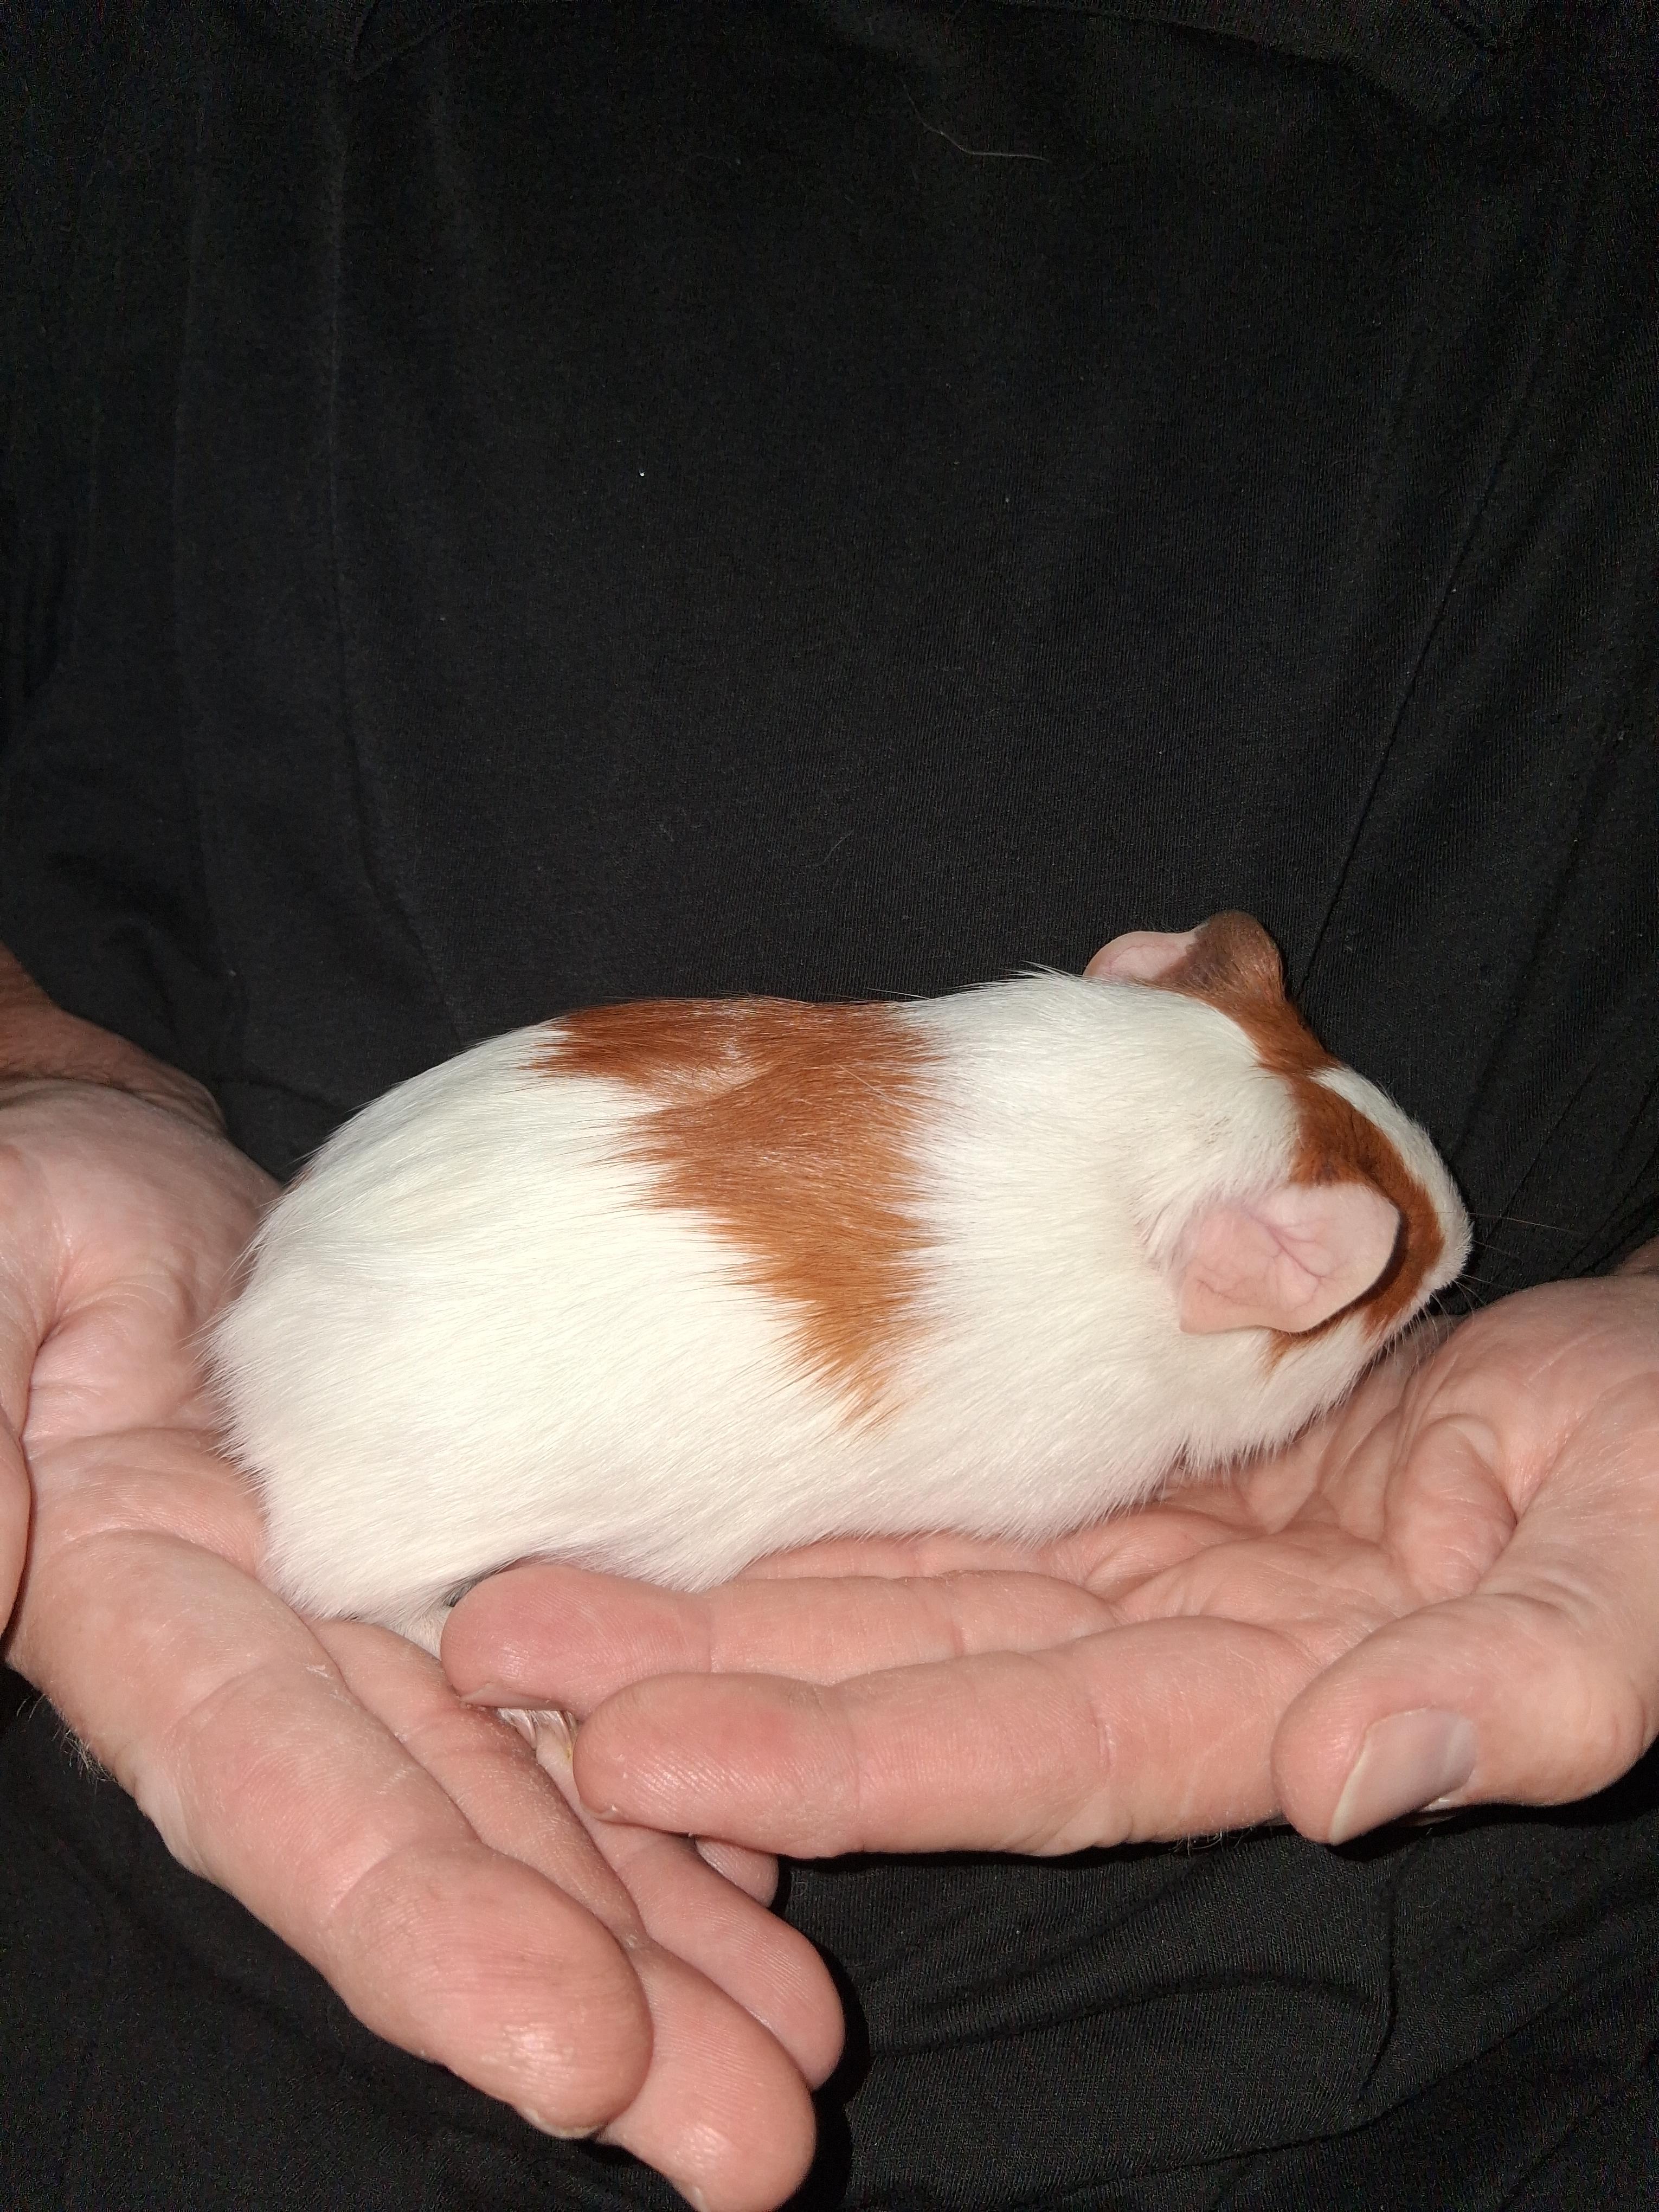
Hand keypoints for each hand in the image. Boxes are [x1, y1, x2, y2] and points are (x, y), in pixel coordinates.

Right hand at [0, 1063, 839, 2211]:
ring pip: (543, 1775)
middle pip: (449, 1838)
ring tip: (799, 2056)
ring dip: (669, 1921)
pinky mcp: (473, 1531)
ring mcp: (388, 1601)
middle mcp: (282, 1649)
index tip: (578, 2056)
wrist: (104, 1177)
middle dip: (598, 1989)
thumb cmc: (18, 1215)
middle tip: (754, 2139)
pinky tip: (788, 1854)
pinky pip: (588, 1653)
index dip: (423, 1926)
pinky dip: (683, 1757)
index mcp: (144, 1617)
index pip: (287, 1795)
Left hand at [443, 1268, 1658, 1855]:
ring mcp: (1142, 1564)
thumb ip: (1515, 1691)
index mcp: (1282, 1708)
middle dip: (703, 1685)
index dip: (834, 1761)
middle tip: (495, 1653)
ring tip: (528, 1585)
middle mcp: (1175, 1655)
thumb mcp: (1635, 1587)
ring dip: (720, 1594)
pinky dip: (825, 1498)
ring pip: (901, 1589)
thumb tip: (1354, 1781)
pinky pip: (961, 1488)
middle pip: (909, 1681)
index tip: (639, 1751)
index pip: (1023, 1751)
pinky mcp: (1136, 1466)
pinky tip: (689, 1488)